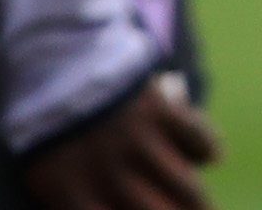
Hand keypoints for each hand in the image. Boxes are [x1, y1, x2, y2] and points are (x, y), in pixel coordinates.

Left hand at [21, 71, 219, 209]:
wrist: (61, 65)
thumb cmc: (58, 136)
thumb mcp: (51, 179)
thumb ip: (80, 207)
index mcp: (72, 195)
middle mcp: (108, 173)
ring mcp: (138, 141)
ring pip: (188, 191)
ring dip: (199, 205)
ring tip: (201, 208)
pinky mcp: (161, 110)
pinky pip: (201, 141)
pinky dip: (209, 149)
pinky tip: (210, 156)